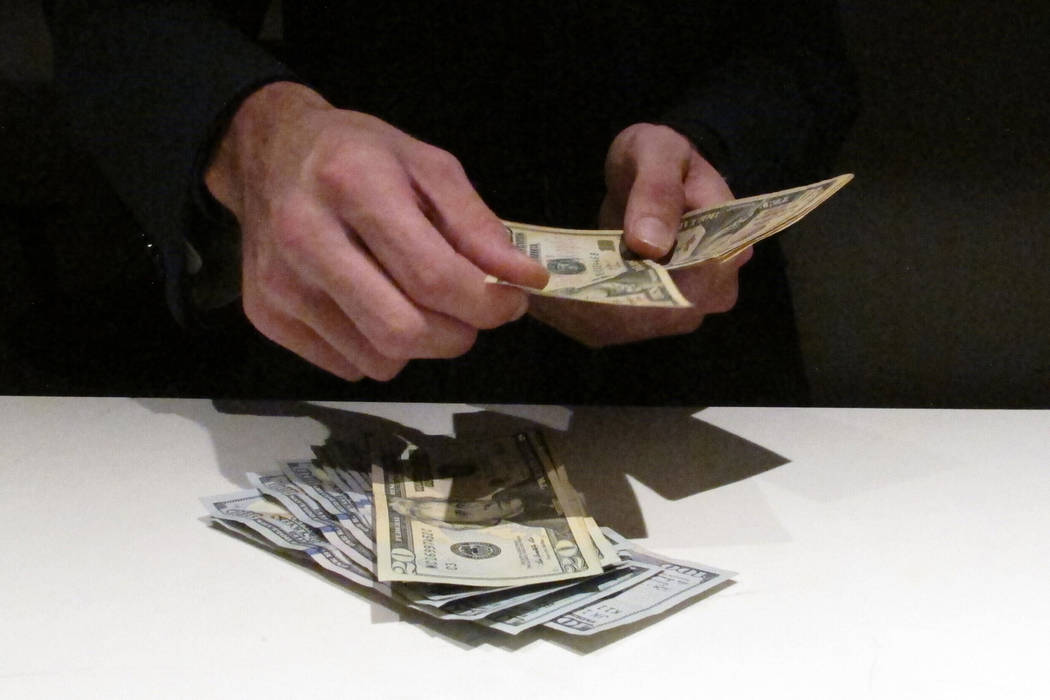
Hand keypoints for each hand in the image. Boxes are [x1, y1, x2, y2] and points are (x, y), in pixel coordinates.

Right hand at [205, 82, 547, 380]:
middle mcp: (307, 238)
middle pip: (403, 331)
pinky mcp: (266, 315)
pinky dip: (377, 349)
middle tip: (469, 313)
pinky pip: (348, 366)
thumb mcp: (427, 165)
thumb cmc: (359, 156)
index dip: (486, 304)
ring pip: (379, 361)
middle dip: (457, 335)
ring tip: (416, 302)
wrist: (269, 153)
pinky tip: (373, 305)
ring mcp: (280, 283)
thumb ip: (477, 224)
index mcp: (354, 186)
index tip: (511, 301)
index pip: (432, 277)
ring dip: (418, 345)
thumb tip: (524, 278)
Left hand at [528, 123, 751, 346]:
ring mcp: (679, 308)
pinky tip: (544, 299)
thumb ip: (658, 192)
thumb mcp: (659, 153)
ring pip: (632, 328)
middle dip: (606, 308)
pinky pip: (611, 328)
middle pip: (661, 317)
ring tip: (541, 293)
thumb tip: (652, 245)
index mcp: (725, 249)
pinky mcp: (647, 315)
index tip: (593, 281)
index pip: (695, 287)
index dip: (647, 290)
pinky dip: (576, 316)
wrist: (650, 172)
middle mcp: (708, 290)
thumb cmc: (661, 157)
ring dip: (584, 315)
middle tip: (552, 289)